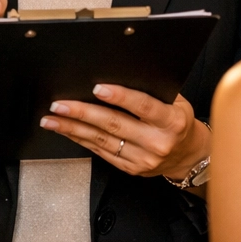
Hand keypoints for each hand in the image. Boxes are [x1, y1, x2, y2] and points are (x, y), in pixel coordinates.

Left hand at [41, 85, 209, 183]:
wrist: (188, 155)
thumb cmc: (178, 122)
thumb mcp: (176, 102)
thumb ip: (152, 91)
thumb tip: (119, 73)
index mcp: (171, 121)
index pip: (143, 107)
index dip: (120, 96)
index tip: (97, 88)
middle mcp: (156, 142)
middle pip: (114, 125)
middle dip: (83, 113)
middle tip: (60, 104)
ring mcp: (142, 159)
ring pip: (102, 141)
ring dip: (73, 128)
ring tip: (52, 118)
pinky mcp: (130, 168)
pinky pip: (101, 152)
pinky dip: (81, 140)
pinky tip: (67, 130)